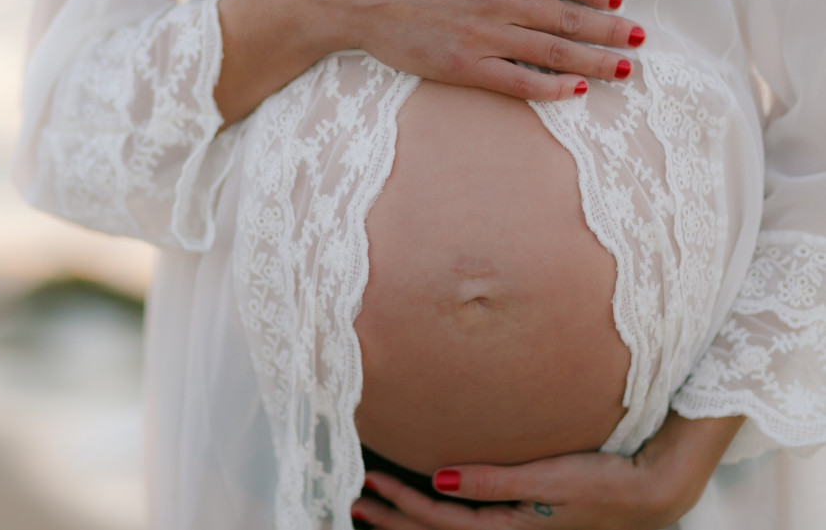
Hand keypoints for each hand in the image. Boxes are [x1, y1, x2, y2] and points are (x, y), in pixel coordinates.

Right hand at [300, 0, 643, 100]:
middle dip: (611, 31)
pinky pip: (518, 81)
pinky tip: (576, 91)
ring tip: (623, 69)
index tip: (617, 2)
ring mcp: (483, 34)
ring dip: (596, 61)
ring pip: (554, 52)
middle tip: (639, 41)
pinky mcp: (462, 66)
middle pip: (571, 18)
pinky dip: (552, 88)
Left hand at [351, 412, 744, 529]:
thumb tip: (438, 481)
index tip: (367, 482)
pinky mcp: (524, 522)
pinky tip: (427, 506)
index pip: (440, 521)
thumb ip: (493, 482)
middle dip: (393, 521)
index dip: (400, 505)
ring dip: (410, 523)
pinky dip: (439, 520)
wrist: (651, 492)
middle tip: (353, 501)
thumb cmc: (604, 480)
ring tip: (374, 508)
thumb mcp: (549, 480)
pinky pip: (469, 526)